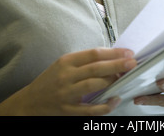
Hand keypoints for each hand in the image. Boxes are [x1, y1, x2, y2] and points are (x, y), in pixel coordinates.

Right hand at [0, 47, 136, 115]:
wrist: (30, 101)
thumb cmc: (51, 79)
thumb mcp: (64, 64)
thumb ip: (84, 62)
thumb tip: (111, 58)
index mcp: (66, 61)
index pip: (93, 54)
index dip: (112, 53)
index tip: (128, 52)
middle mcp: (66, 76)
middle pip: (96, 68)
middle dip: (117, 64)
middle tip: (133, 62)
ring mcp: (66, 94)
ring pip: (94, 85)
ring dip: (112, 81)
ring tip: (124, 77)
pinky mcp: (67, 110)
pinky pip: (90, 110)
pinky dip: (105, 105)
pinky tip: (115, 100)